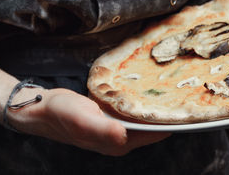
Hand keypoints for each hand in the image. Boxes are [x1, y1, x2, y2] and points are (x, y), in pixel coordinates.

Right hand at [9, 87, 169, 155]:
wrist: (40, 109)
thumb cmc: (61, 114)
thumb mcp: (82, 119)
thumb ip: (103, 129)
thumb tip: (124, 135)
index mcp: (119, 143)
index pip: (156, 133)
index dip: (172, 119)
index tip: (187, 100)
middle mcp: (121, 140)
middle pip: (154, 126)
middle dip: (168, 110)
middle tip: (184, 86)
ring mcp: (115, 131)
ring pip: (144, 119)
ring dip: (155, 105)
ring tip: (171, 85)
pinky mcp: (109, 119)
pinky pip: (132, 112)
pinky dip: (141, 101)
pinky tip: (145, 88)